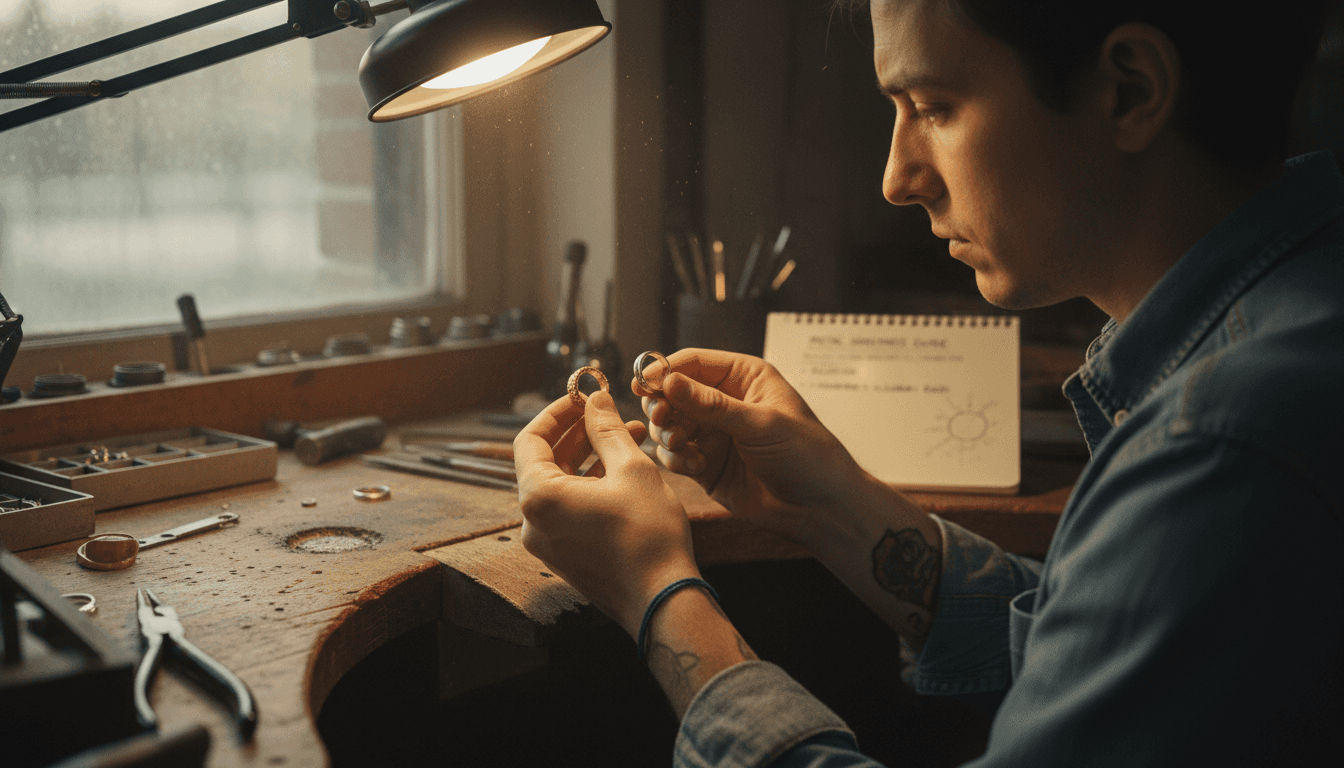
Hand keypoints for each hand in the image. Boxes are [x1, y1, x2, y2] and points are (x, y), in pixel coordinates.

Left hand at [514, 390, 700, 636]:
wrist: (663, 599)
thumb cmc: (648, 535)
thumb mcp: (631, 469)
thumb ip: (607, 429)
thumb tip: (595, 400)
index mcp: (540, 497)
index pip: (530, 439)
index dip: (556, 413)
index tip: (582, 397)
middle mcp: (533, 522)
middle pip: (544, 462)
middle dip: (576, 432)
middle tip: (605, 411)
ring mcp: (547, 542)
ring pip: (560, 485)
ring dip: (589, 457)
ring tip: (628, 434)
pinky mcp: (565, 554)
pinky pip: (569, 508)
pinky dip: (590, 484)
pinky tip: (623, 469)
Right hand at [633, 348, 868, 544]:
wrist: (819, 506)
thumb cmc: (806, 455)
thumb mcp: (760, 424)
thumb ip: (711, 404)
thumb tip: (669, 381)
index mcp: (744, 378)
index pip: (694, 363)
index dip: (666, 370)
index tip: (645, 383)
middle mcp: (725, 402)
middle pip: (674, 392)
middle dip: (662, 404)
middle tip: (662, 418)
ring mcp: (714, 433)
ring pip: (670, 424)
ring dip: (669, 433)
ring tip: (682, 444)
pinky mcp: (706, 464)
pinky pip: (675, 454)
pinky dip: (677, 459)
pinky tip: (695, 466)